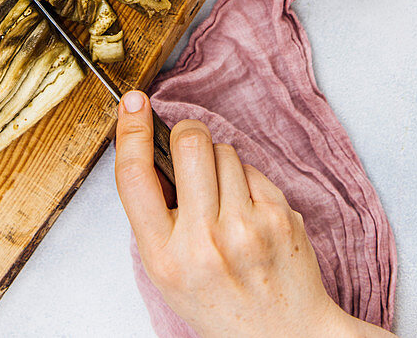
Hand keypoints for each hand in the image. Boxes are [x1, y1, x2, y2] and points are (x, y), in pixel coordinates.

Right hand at [114, 92, 393, 337]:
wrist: (286, 336)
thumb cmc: (221, 299)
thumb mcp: (170, 269)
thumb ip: (156, 215)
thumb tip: (152, 144)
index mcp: (165, 258)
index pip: (134, 177)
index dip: (130, 131)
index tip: (133, 102)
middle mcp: (204, 243)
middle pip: (189, 144)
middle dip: (188, 136)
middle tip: (190, 152)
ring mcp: (246, 229)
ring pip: (224, 151)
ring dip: (221, 164)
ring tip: (226, 203)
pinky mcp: (280, 218)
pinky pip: (253, 169)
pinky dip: (248, 182)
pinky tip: (251, 214)